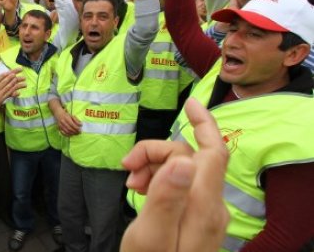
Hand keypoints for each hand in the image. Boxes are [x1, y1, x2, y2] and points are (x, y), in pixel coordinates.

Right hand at [55, 108, 80, 135]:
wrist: (58, 114)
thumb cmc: (66, 115)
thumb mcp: (72, 116)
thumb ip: (76, 120)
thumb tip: (80, 125)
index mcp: (66, 118)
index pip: (72, 124)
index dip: (76, 127)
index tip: (80, 129)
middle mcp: (63, 122)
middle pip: (70, 129)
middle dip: (75, 131)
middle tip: (79, 132)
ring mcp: (60, 126)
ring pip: (67, 131)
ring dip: (73, 134)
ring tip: (77, 134)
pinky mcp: (59, 128)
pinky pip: (64, 133)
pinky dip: (68, 135)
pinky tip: (72, 135)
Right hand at [121, 98, 229, 251]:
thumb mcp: (150, 236)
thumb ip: (166, 198)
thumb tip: (182, 160)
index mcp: (202, 206)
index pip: (213, 151)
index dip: (205, 122)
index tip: (190, 103)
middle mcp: (210, 206)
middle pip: (190, 156)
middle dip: (157, 151)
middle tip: (126, 167)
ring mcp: (206, 214)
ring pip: (184, 170)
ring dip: (155, 167)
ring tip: (130, 182)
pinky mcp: (198, 221)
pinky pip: (182, 187)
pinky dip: (160, 181)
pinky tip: (142, 191)